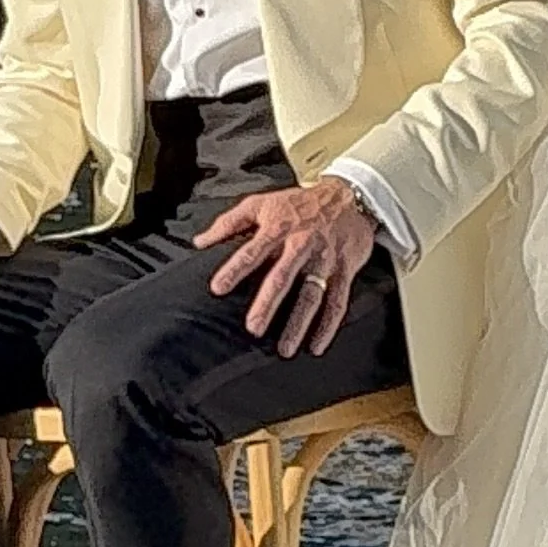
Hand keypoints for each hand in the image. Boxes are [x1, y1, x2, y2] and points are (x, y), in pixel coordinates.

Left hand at [195, 180, 376, 353]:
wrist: (348, 197)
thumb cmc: (298, 204)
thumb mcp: (262, 203)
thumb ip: (229, 222)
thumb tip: (199, 242)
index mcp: (278, 228)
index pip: (253, 250)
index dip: (235, 269)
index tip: (217, 289)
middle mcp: (302, 244)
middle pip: (283, 276)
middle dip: (268, 303)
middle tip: (253, 328)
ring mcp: (324, 259)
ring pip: (312, 294)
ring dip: (299, 323)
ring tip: (285, 349)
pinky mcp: (344, 270)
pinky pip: (338, 301)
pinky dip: (328, 325)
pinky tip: (316, 346)